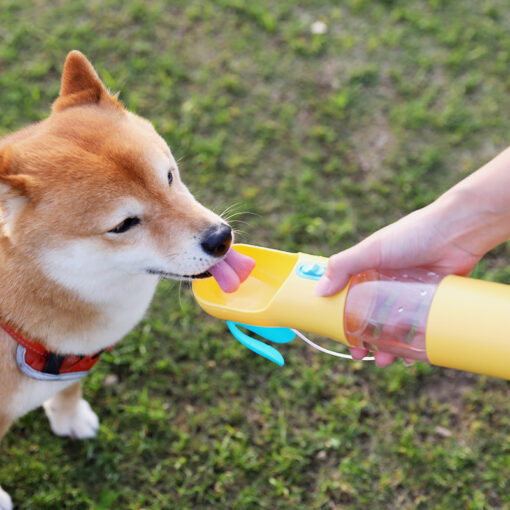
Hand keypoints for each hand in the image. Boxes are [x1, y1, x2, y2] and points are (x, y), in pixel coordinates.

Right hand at [315, 199, 483, 365]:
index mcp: (369, 272)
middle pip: (372, 318)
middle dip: (366, 340)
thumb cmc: (411, 235)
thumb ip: (342, 267)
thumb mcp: (371, 249)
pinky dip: (415, 343)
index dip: (344, 319)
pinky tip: (413, 355)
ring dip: (390, 347)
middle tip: (363, 356)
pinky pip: (420, 327)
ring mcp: (410, 295)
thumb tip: (318, 292)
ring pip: (396, 327)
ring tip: (388, 361)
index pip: (350, 300)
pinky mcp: (431, 302)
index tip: (341, 337)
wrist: (457, 231)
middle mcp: (387, 285)